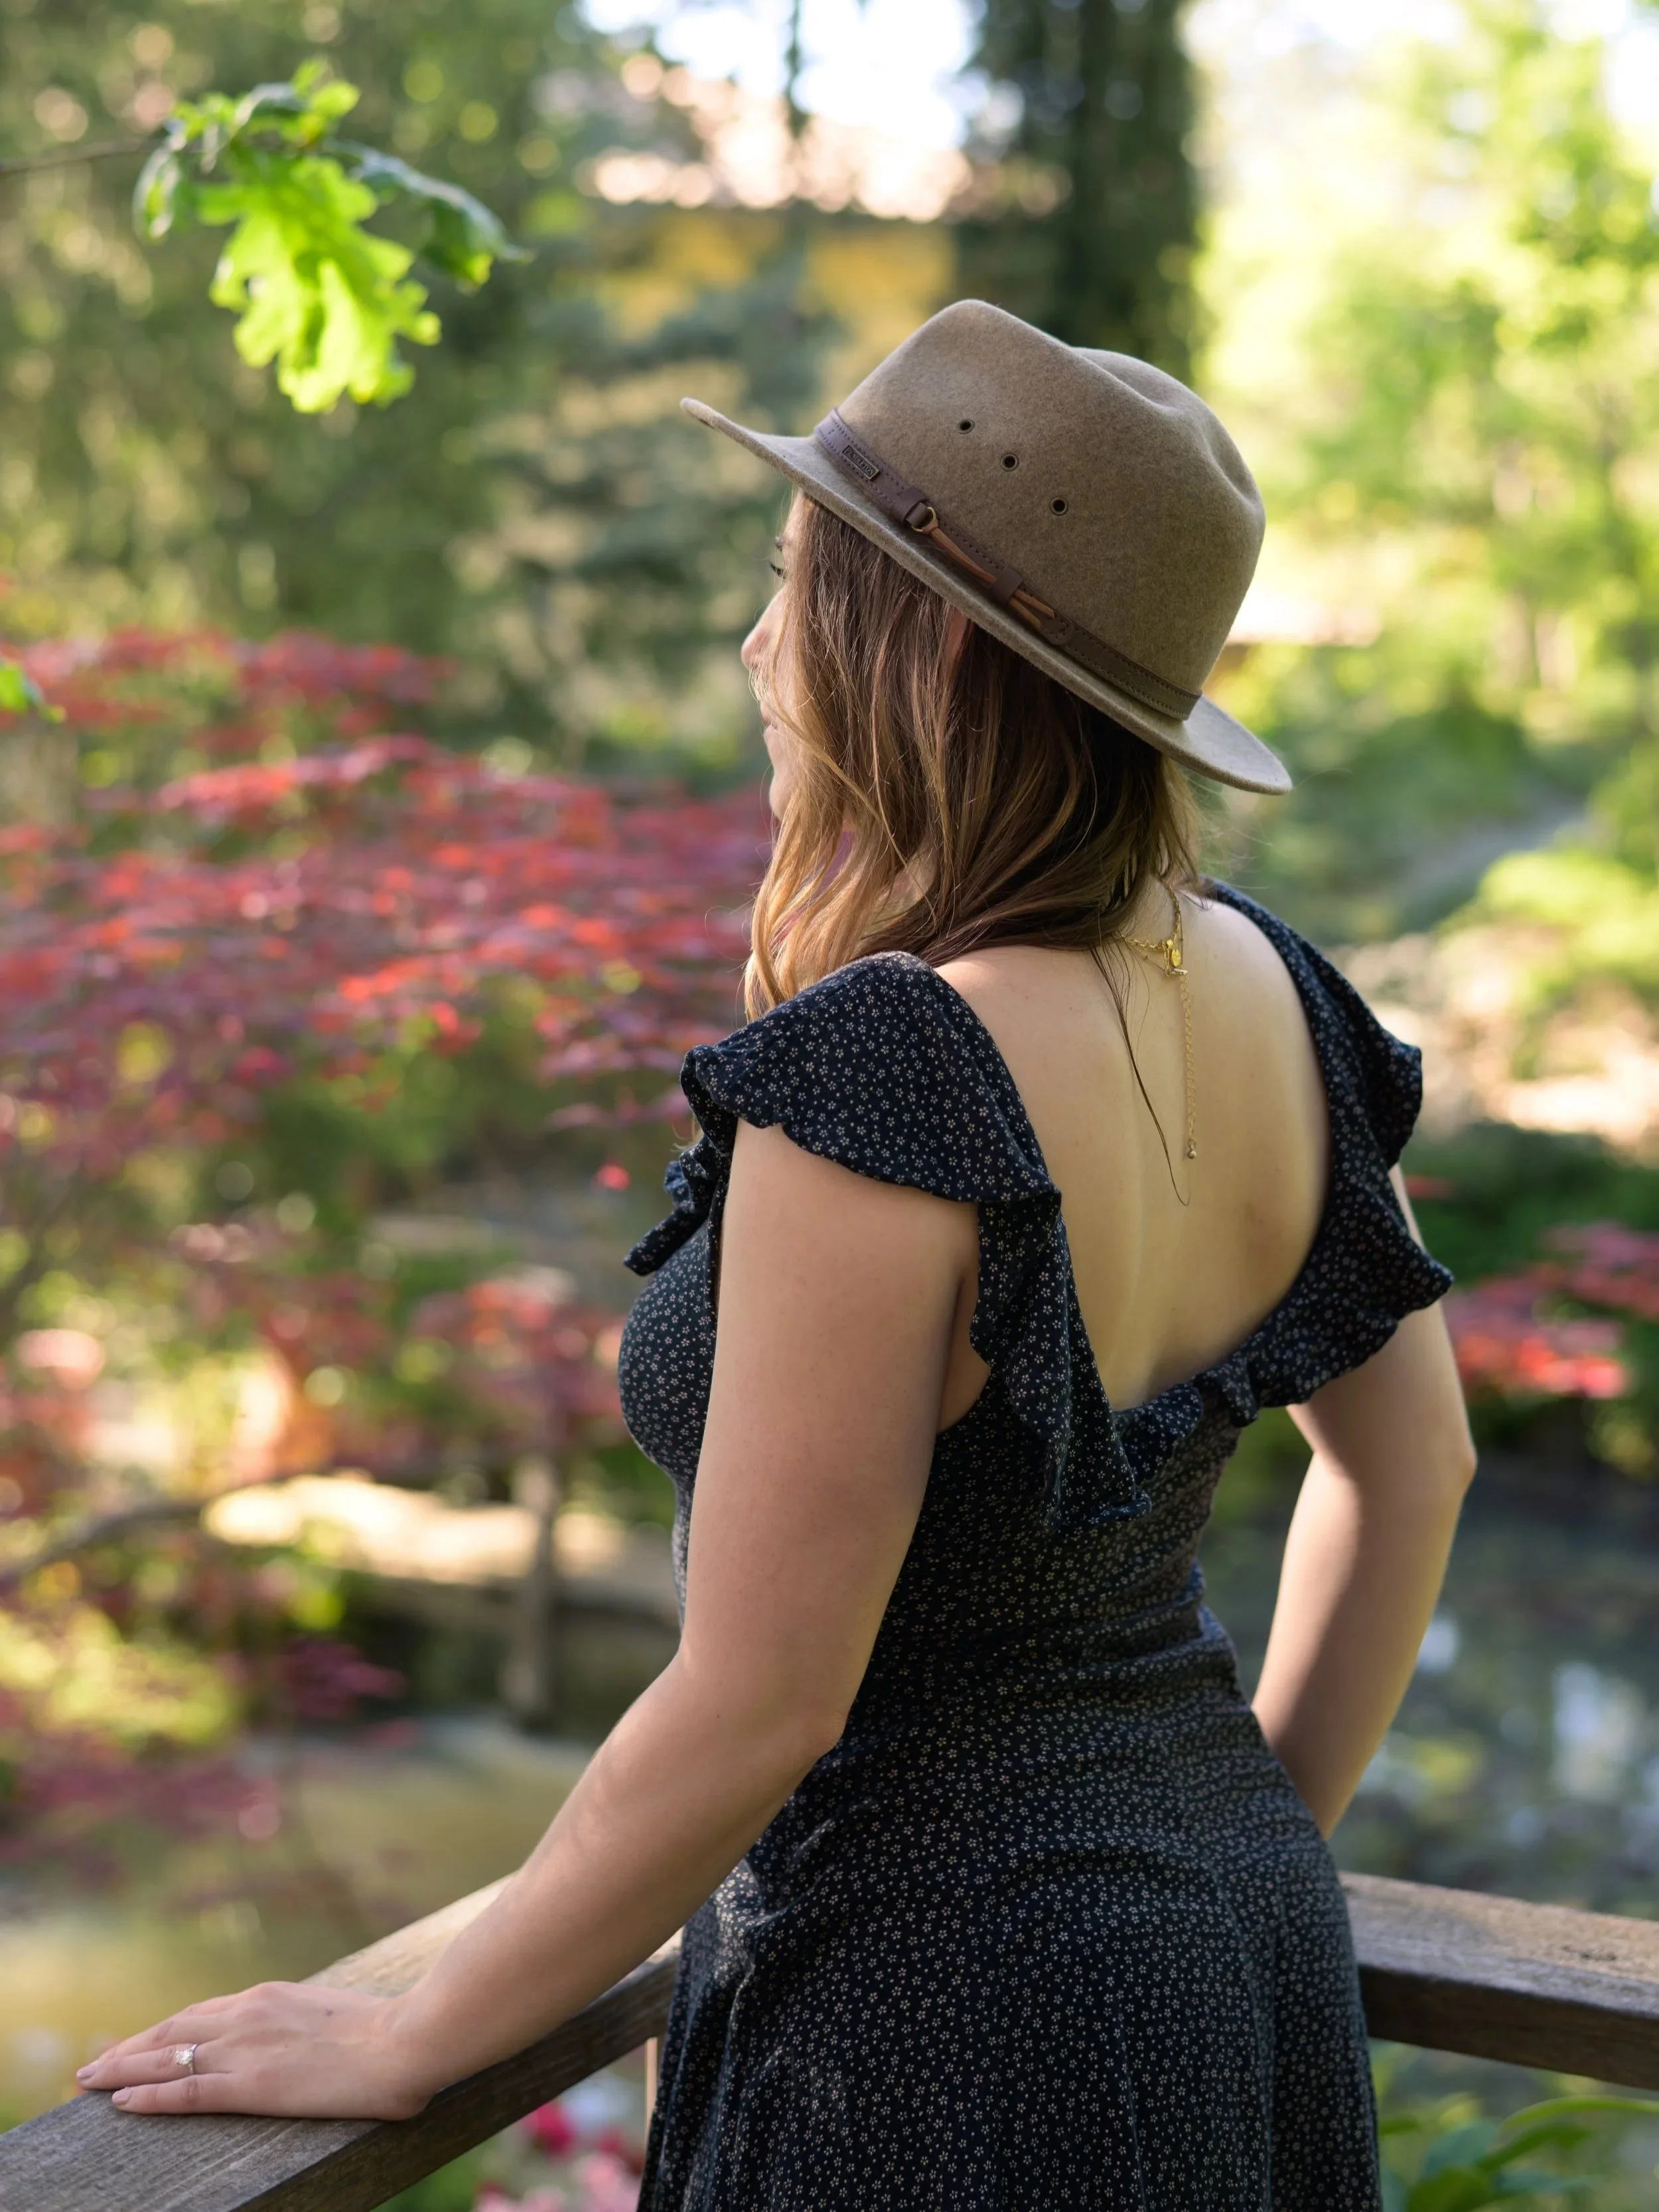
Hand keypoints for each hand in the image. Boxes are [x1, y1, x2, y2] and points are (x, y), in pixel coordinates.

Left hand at [75, 1981, 432, 2119]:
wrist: (408, 2038)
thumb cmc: (389, 2032)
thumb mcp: (334, 2017)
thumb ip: (305, 2024)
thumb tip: (303, 2038)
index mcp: (270, 1997)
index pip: (200, 2014)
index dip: (163, 2030)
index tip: (138, 2043)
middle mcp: (249, 2015)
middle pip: (172, 2030)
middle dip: (129, 2048)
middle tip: (93, 2065)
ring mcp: (247, 2049)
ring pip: (167, 2058)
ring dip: (122, 2070)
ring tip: (88, 2082)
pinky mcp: (252, 2085)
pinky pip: (186, 2093)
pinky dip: (148, 2098)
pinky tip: (121, 2105)